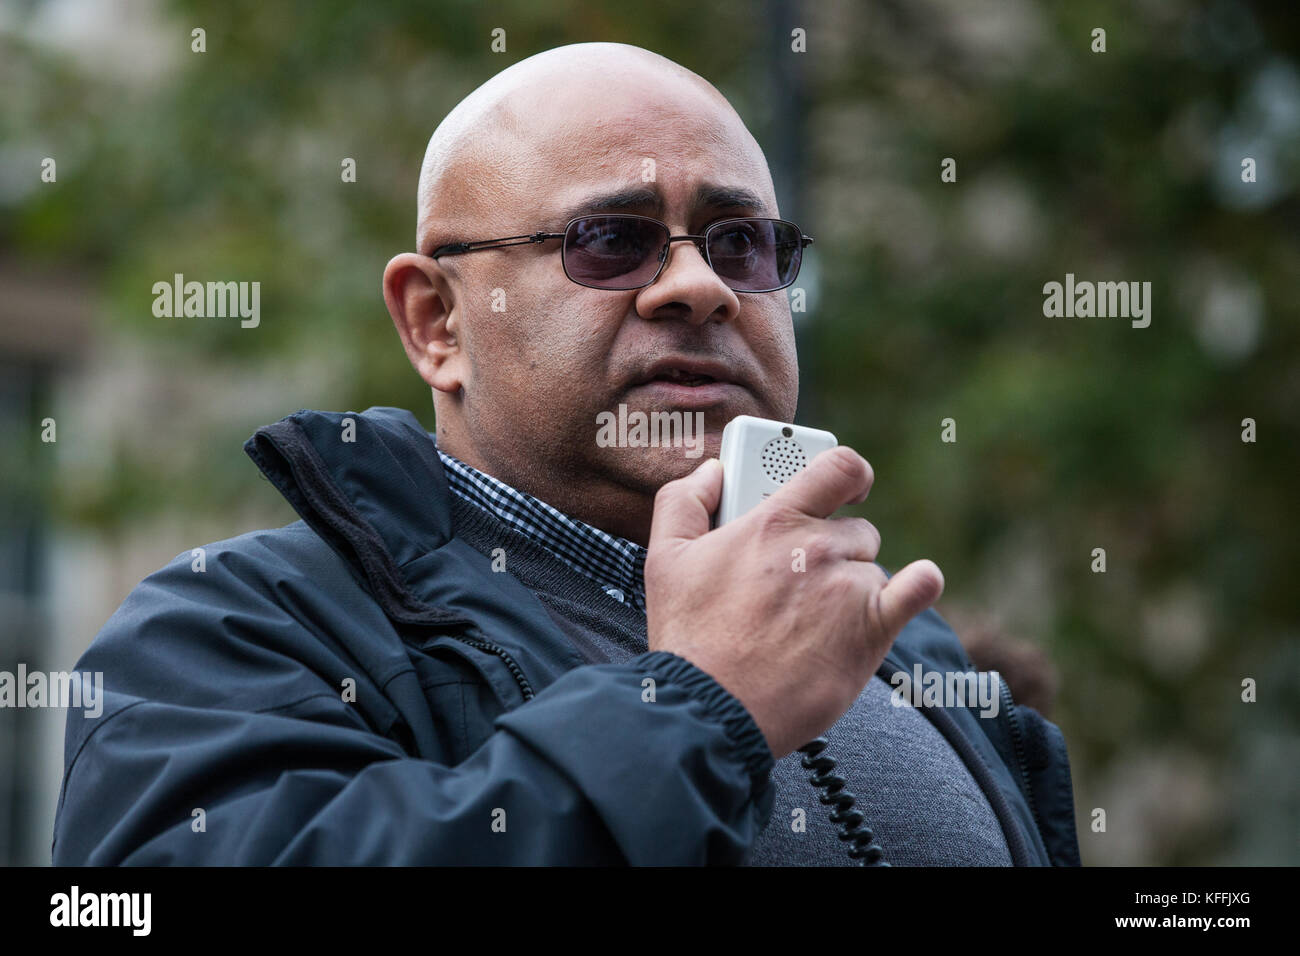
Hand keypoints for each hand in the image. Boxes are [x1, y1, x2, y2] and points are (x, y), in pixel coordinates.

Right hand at [645, 447, 943, 758]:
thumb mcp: (664, 557)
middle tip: (800, 579)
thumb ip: (684, 500)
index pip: (838, 467)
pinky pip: (917, 590)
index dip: (848, 473)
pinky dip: (918, 585)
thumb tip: (711, 472)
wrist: (714, 708)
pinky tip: (916, 584)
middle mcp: (818, 547)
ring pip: (870, 569)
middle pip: (854, 528)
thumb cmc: (689, 638)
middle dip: (832, 549)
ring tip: (812, 620)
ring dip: (851, 586)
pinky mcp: (872, 629)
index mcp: (774, 521)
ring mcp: (849, 587)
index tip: (846, 486)